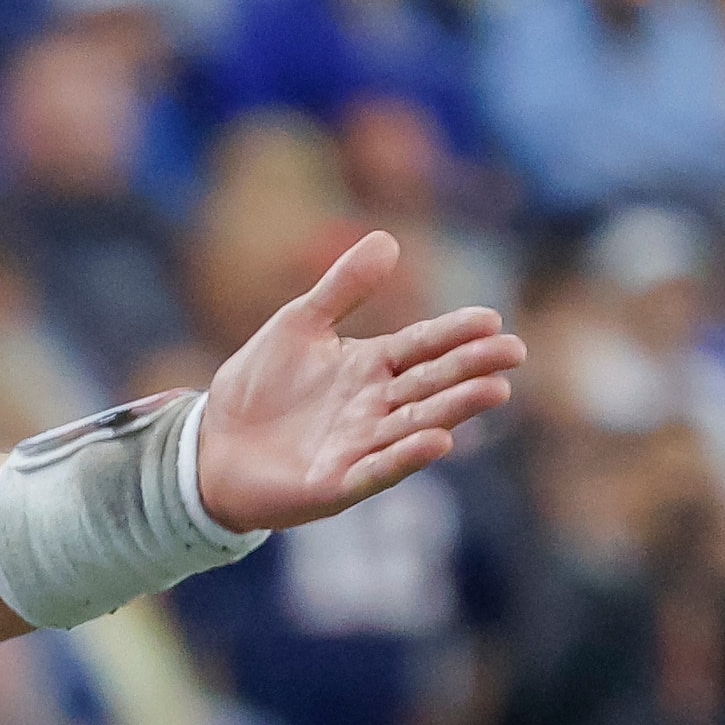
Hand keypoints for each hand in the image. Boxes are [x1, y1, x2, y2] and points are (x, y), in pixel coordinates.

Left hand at [195, 232, 526, 535]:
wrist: (211, 445)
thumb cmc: (259, 386)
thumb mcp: (300, 324)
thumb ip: (342, 288)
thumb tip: (388, 239)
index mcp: (371, 368)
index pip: (423, 346)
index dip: (456, 334)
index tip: (492, 320)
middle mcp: (375, 408)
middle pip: (431, 384)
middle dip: (472, 369)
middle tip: (513, 352)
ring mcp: (359, 447)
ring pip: (415, 424)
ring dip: (454, 409)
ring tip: (493, 391)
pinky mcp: (336, 485)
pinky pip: (377, 469)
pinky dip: (406, 456)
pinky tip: (438, 441)